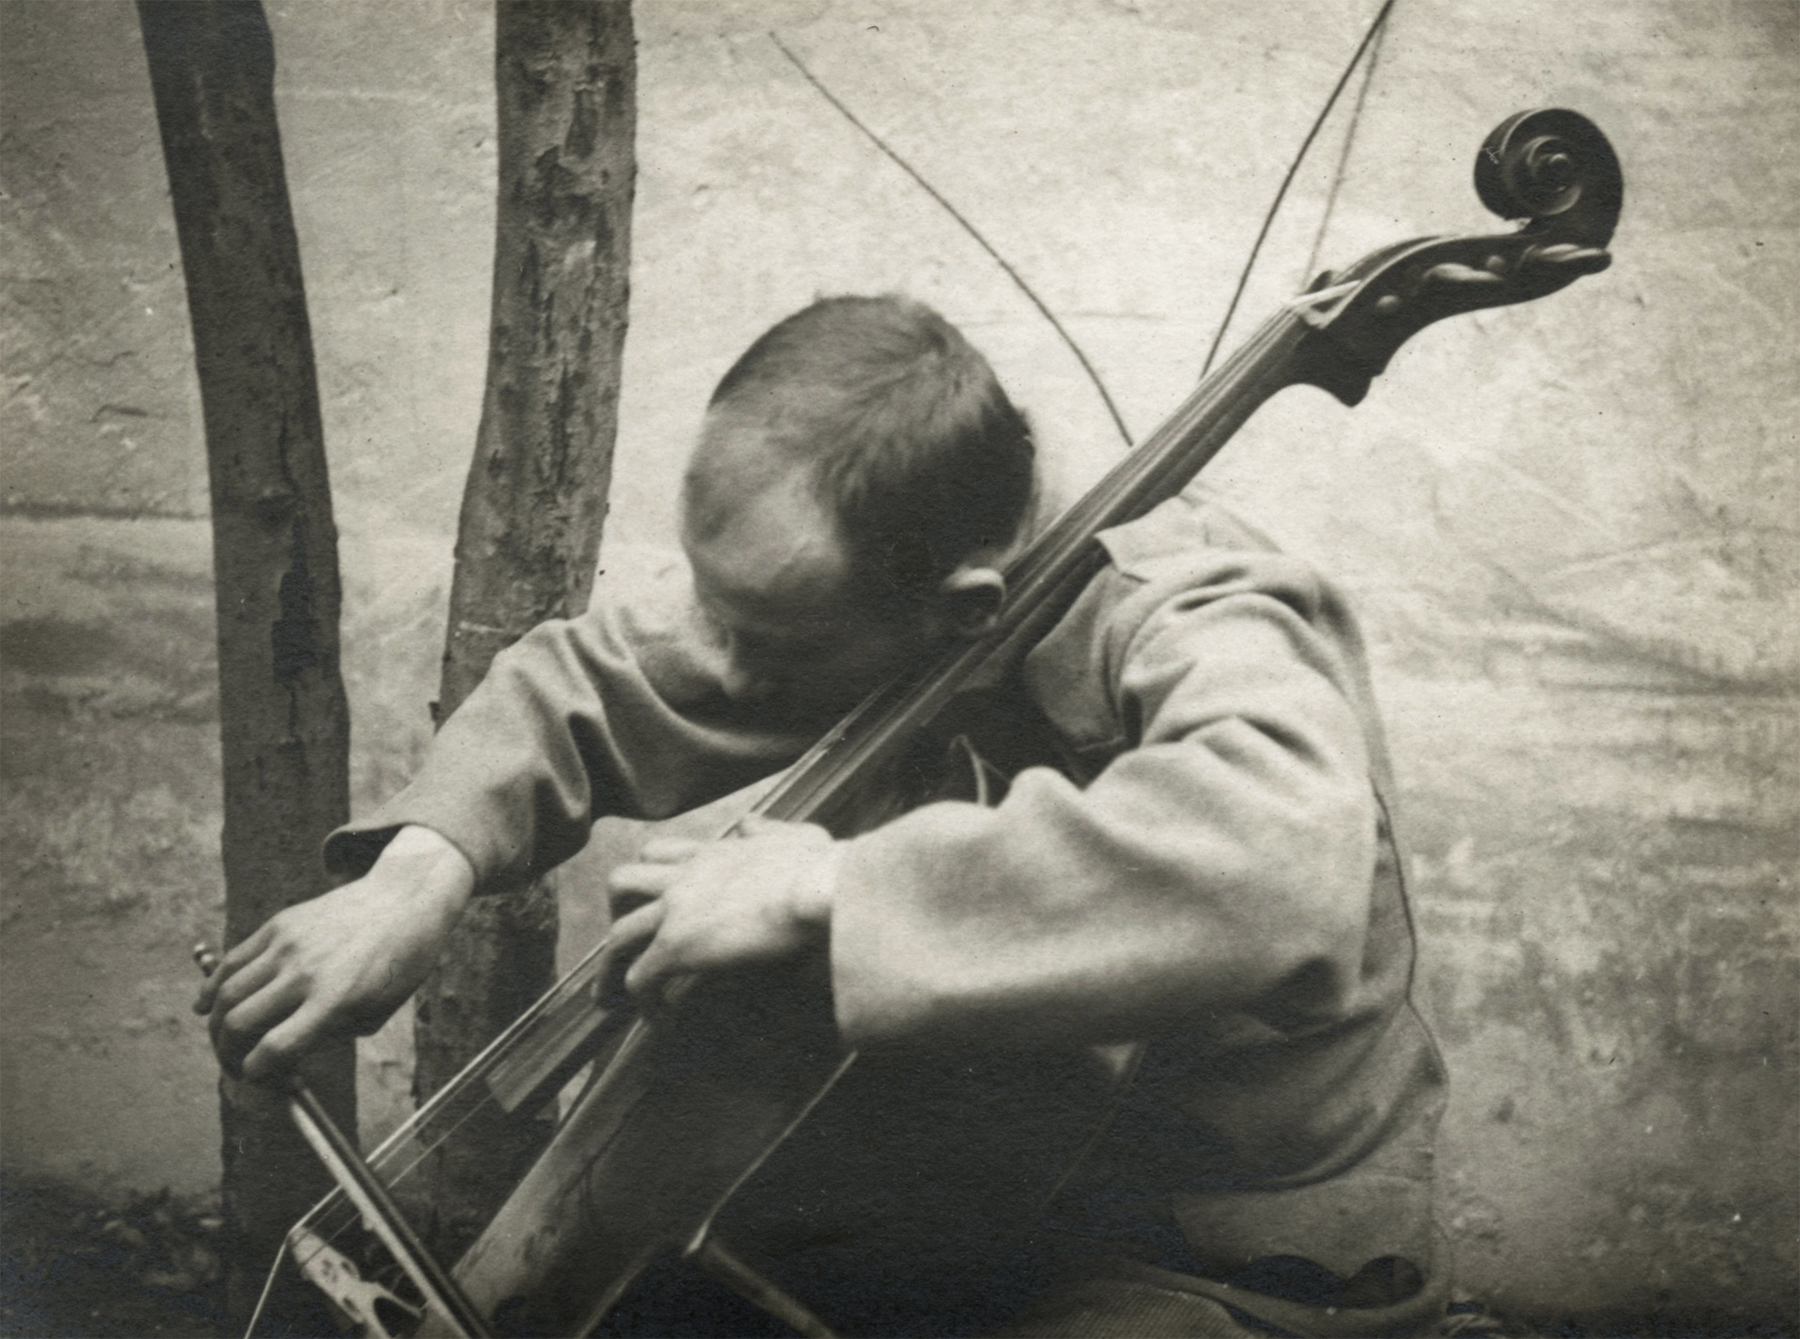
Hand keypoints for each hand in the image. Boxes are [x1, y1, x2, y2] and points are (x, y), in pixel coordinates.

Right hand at [194, 825, 473, 1082]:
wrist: (405, 900)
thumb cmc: (398, 964)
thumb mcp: (376, 1012)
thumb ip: (328, 1036)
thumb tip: (282, 1057)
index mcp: (335, 1000)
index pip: (275, 1049)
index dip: (256, 1072)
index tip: (255, 1076)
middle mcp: (305, 973)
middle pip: (238, 1024)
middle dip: (228, 1054)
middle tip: (235, 1063)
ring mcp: (287, 945)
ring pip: (226, 993)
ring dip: (215, 1025)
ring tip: (222, 1039)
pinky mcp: (279, 924)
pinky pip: (232, 960)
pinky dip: (212, 987)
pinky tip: (205, 1005)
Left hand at [606, 816, 837, 1000]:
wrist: (819, 888)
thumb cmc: (822, 868)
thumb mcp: (796, 836)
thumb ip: (769, 830)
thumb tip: (749, 824)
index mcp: (712, 852)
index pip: (660, 852)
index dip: (650, 876)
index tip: (653, 901)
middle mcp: (685, 875)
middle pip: (622, 883)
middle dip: (617, 912)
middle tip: (626, 942)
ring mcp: (676, 910)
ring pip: (618, 935)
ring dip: (611, 967)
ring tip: (613, 997)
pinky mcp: (678, 946)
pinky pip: (640, 977)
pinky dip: (642, 1000)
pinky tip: (656, 1020)